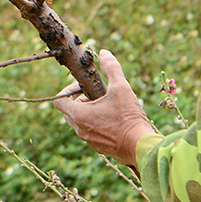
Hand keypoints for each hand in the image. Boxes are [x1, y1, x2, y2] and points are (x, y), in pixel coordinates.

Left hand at [54, 49, 158, 169]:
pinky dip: (96, 123)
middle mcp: (79, 129)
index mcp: (79, 115)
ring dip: (89, 112)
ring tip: (108, 105)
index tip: (84, 86)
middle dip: (80, 100)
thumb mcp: (121, 88)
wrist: (141, 147)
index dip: (68, 89)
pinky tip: (114, 119)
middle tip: (97, 94)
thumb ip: (111, 68)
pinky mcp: (99, 148)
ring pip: (80, 123)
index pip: (59, 100)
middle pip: (69, 111)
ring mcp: (89, 141)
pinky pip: (91, 132)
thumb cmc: (128, 117)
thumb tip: (104, 53)